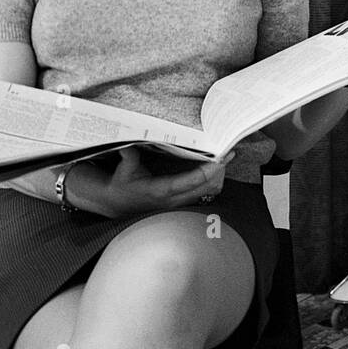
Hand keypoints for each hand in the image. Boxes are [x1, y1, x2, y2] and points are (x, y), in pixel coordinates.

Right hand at [68, 148, 230, 218]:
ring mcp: (178, 203)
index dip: (208, 170)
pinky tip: (218, 169)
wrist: (117, 204)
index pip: (190, 181)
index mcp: (160, 190)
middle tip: (229, 152)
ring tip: (227, 158)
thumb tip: (128, 144)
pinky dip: (213, 182)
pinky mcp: (180, 203)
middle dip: (219, 170)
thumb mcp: (123, 170)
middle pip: (206, 187)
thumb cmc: (122, 185)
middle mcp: (173, 199)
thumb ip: (128, 156)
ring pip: (208, 192)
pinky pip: (204, 194)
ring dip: (219, 176)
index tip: (220, 158)